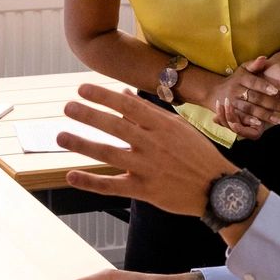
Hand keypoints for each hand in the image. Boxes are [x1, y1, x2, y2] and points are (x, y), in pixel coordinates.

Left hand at [57, 81, 236, 215]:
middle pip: (114, 126)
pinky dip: (90, 182)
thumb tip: (124, 94)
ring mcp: (147, 167)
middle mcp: (153, 143)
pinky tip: (71, 176)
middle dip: (88, 115)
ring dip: (82, 144)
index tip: (82, 90)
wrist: (218, 188)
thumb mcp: (178, 128)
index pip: (127, 105)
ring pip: (108, 153)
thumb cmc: (198, 155)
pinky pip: (112, 185)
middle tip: (67, 108)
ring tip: (61, 136)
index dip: (102, 96)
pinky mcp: (144, 189)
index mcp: (162, 125)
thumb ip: (149, 113)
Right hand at [209, 57, 279, 138]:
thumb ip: (255, 65)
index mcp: (240, 78)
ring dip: (266, 115)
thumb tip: (264, 58)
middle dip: (272, 104)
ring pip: (250, 109)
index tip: (277, 92)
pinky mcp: (231, 113)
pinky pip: (242, 118)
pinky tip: (262, 125)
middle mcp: (235, 90)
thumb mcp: (244, 69)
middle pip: (255, 98)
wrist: (215, 91)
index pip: (254, 82)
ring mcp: (232, 102)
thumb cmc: (237, 78)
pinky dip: (251, 121)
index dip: (265, 87)